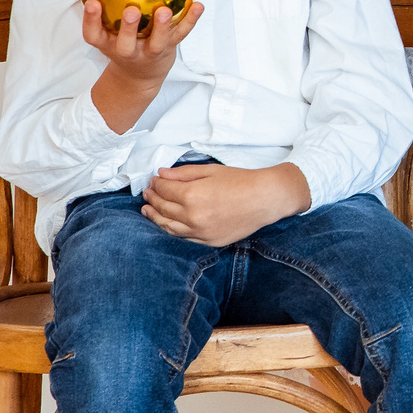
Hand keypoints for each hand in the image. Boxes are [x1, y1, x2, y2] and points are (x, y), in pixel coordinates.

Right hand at [83, 0, 202, 131]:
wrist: (139, 77)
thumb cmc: (123, 44)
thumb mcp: (107, 33)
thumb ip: (104, 11)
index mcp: (108, 44)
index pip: (93, 35)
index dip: (90, 20)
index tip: (92, 2)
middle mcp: (127, 50)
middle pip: (125, 44)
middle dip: (128, 28)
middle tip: (131, 10)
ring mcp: (150, 51)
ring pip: (157, 42)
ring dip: (162, 27)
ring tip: (164, 10)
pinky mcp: (169, 48)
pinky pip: (181, 34)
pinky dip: (191, 20)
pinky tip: (198, 5)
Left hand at [142, 161, 311, 246]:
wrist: (265, 199)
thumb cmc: (241, 181)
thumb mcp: (211, 170)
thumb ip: (184, 173)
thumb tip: (161, 174)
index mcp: (192, 195)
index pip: (164, 190)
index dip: (156, 184)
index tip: (153, 180)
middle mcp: (192, 216)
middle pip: (163, 208)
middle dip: (153, 199)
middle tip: (147, 193)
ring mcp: (199, 232)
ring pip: (168, 226)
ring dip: (155, 217)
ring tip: (147, 210)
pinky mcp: (208, 241)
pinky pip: (182, 238)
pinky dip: (170, 230)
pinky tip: (166, 224)